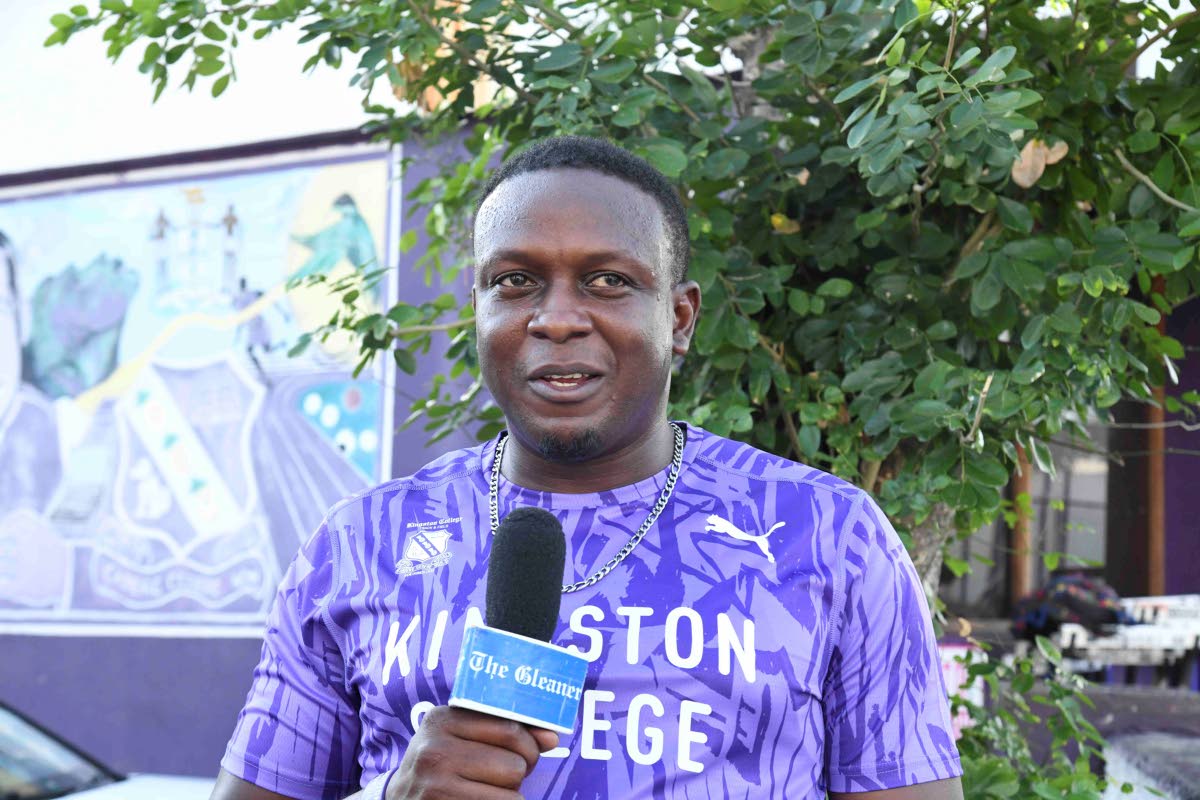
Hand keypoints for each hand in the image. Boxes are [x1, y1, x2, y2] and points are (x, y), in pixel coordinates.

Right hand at [387, 707, 558, 799]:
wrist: (400, 799)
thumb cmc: (442, 763)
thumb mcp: (461, 736)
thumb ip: (506, 730)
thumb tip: (552, 738)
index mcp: (442, 720)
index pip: (511, 728)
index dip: (529, 744)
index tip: (526, 752)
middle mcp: (435, 750)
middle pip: (515, 764)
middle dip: (518, 772)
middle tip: (502, 775)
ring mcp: (436, 785)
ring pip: (511, 794)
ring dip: (509, 796)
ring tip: (487, 790)